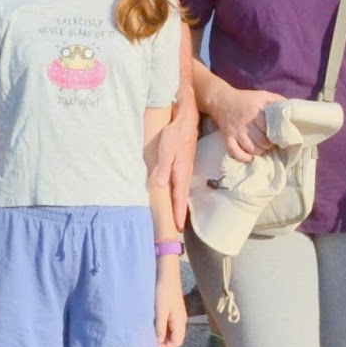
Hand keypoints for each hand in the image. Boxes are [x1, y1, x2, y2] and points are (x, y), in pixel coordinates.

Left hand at [152, 103, 198, 229]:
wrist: (186, 119)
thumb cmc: (175, 134)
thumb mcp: (166, 151)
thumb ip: (163, 168)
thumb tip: (159, 185)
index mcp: (181, 173)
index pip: (179, 197)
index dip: (178, 212)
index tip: (177, 227)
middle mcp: (185, 172)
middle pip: (183, 196)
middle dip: (180, 211)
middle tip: (178, 226)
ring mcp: (185, 168)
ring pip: (182, 189)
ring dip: (180, 202)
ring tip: (177, 213)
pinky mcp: (184, 162)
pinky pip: (181, 182)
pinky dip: (179, 192)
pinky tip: (176, 192)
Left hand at [154, 263, 186, 346]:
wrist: (167, 275)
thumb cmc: (163, 293)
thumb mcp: (160, 312)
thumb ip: (160, 328)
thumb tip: (159, 342)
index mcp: (180, 322)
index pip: (177, 342)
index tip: (153, 344)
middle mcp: (181, 320)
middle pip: (175, 338)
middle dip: (163, 342)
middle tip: (150, 338)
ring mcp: (177, 315)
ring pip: (172, 332)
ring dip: (162, 334)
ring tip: (150, 331)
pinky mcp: (173, 310)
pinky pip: (169, 324)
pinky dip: (162, 327)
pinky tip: (154, 323)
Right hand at [209, 82, 284, 161]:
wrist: (221, 100)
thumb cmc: (245, 98)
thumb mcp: (263, 95)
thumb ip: (277, 100)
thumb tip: (292, 108)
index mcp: (256, 111)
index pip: (270, 129)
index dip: (277, 135)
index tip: (280, 136)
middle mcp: (245, 123)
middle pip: (262, 141)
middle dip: (269, 144)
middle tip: (271, 142)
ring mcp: (236, 131)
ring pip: (251, 148)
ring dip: (259, 151)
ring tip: (262, 148)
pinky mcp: (227, 137)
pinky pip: (234, 151)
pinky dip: (243, 157)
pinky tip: (250, 158)